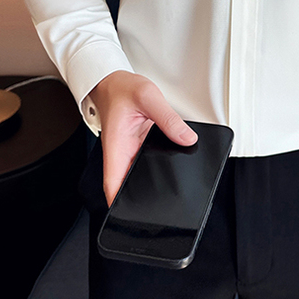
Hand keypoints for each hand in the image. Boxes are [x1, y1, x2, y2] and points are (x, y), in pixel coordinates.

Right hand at [89, 69, 197, 206]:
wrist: (112, 80)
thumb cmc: (121, 88)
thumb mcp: (148, 97)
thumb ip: (168, 118)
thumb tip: (186, 137)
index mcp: (116, 146)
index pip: (113, 183)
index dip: (118, 204)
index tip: (127, 218)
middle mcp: (121, 152)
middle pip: (127, 184)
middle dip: (139, 198)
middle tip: (159, 208)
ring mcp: (128, 150)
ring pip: (138, 173)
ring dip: (150, 181)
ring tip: (171, 189)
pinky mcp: (136, 145)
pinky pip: (146, 160)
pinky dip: (157, 164)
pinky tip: (172, 161)